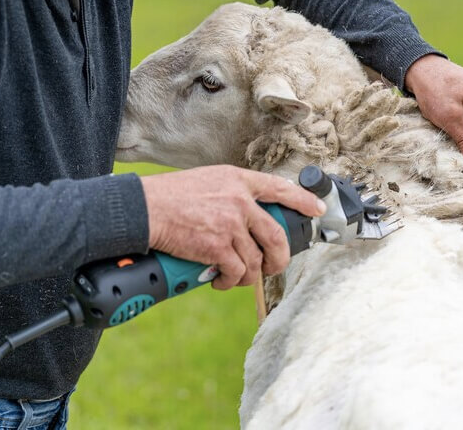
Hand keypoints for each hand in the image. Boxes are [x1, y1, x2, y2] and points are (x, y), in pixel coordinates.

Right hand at [140, 165, 325, 289]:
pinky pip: (236, 272)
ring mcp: (230, 224)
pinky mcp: (217, 247)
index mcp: (238, 180)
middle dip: (280, 258)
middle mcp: (240, 201)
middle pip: (276, 235)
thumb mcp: (208, 180)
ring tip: (234, 277)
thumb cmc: (171, 196)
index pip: (280, 187)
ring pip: (256, 260)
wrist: (145, 209)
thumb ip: (231, 193)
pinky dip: (230, 281)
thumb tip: (246, 216)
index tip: (317, 209)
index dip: (303, 200)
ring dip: (248, 275)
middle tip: (273, 266)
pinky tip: (220, 280)